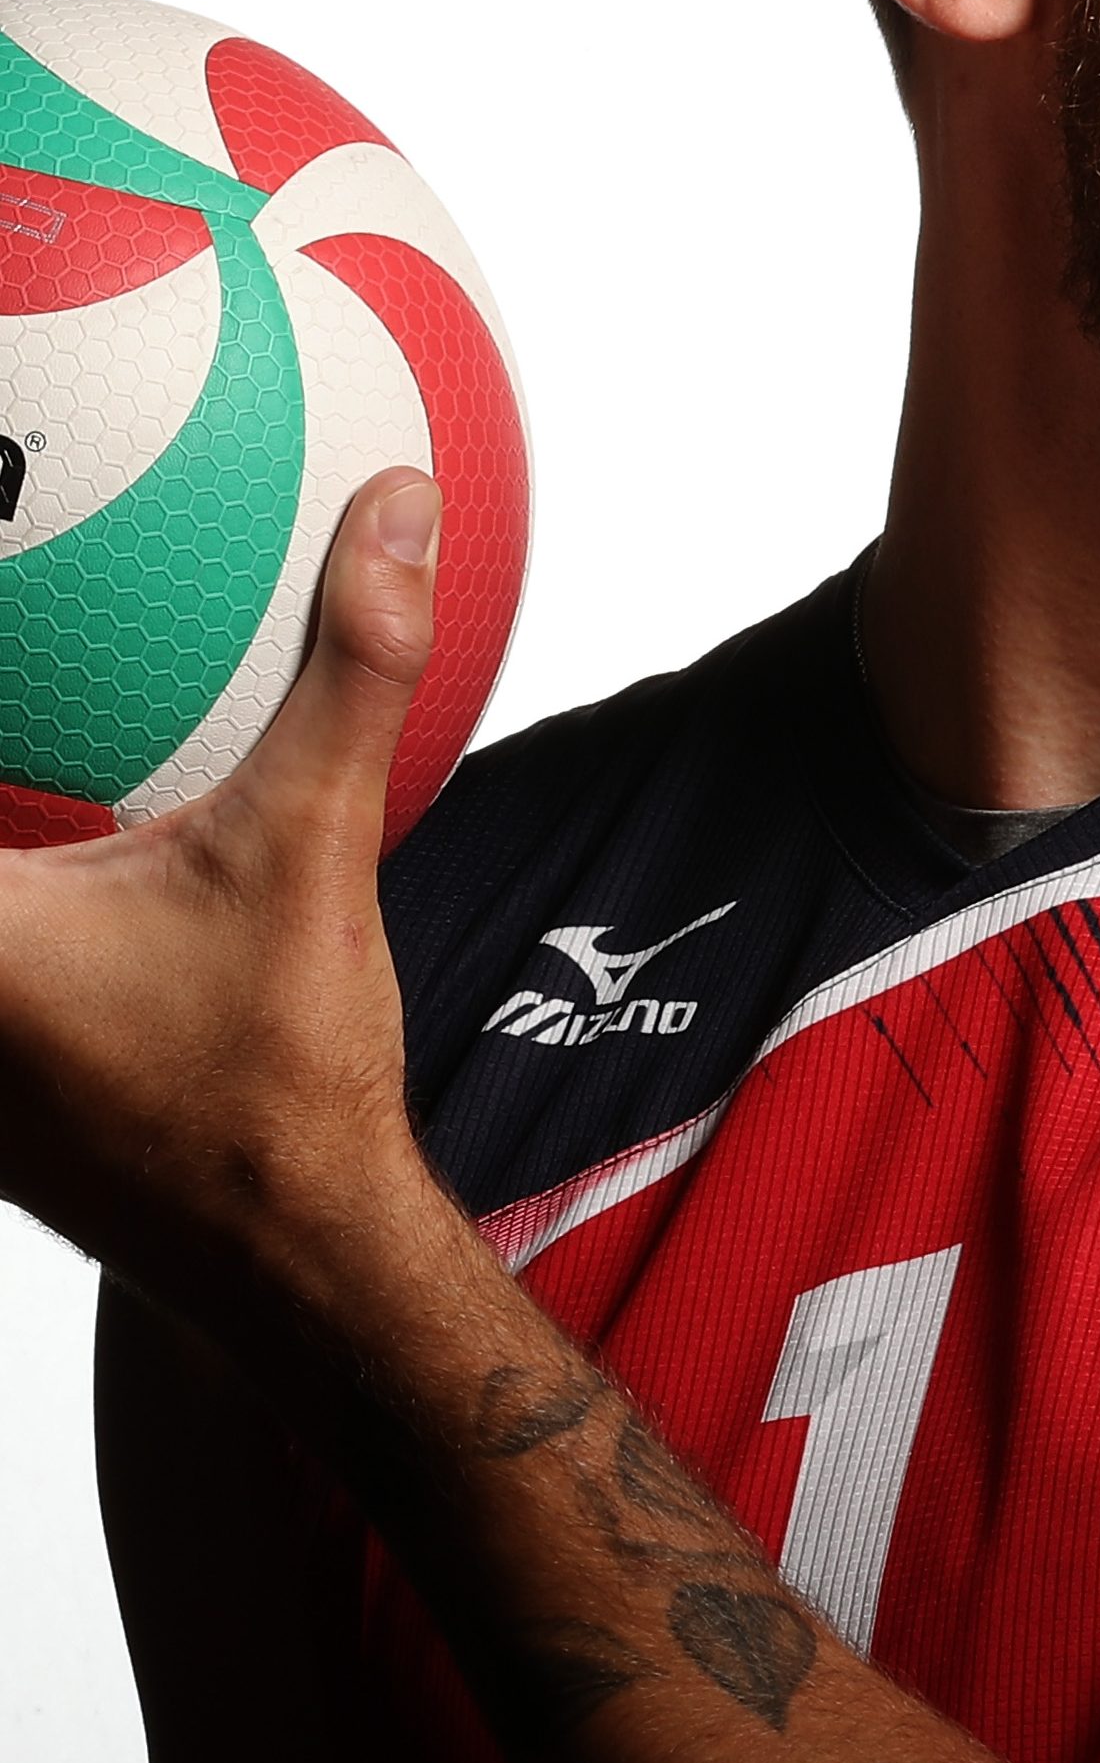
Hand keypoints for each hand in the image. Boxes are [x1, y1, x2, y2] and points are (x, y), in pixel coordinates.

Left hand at [0, 470, 441, 1316]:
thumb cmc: (280, 1073)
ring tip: (46, 804)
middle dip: (10, 777)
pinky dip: (25, 910)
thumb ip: (350, 667)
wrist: (294, 1250)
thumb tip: (397, 512)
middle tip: (38, 723)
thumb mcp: (314, 841)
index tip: (1, 573)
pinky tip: (54, 877)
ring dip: (12, 852)